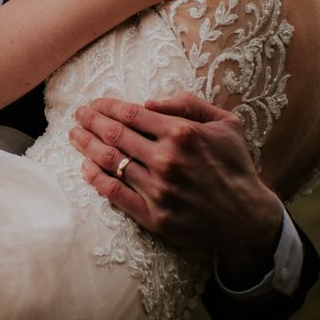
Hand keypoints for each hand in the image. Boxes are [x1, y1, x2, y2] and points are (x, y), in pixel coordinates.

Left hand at [68, 93, 281, 281]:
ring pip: (110, 162)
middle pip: (115, 135)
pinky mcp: (153, 216)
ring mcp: (157, 189)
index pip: (132, 114)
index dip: (107, 106)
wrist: (246, 217)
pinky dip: (96, 178)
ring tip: (74, 136)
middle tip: (77, 115)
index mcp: (182, 133)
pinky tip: (85, 167)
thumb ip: (189, 104)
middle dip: (91, 122)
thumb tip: (149, 102)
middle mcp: (166, 159)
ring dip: (86, 146)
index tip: (94, 103)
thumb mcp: (226, 123)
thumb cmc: (235, 166)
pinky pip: (115, 193)